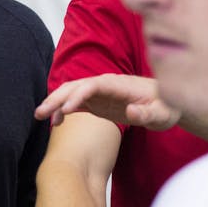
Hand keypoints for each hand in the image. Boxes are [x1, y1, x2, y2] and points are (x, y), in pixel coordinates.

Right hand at [36, 74, 176, 129]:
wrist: (168, 104)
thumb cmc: (167, 107)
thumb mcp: (162, 114)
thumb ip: (148, 113)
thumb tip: (130, 111)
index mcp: (119, 84)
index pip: (93, 85)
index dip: (78, 95)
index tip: (66, 109)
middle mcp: (106, 85)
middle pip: (76, 86)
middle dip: (57, 98)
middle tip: (40, 113)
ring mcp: (100, 93)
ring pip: (72, 93)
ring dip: (55, 102)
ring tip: (40, 116)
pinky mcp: (98, 102)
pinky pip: (76, 103)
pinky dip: (64, 110)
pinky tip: (55, 122)